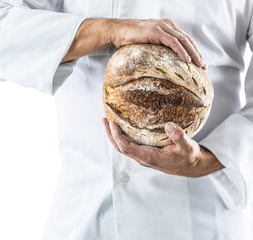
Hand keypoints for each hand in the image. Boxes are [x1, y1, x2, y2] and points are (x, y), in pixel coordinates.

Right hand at [62, 18, 205, 69]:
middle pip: (187, 40)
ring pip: (184, 41)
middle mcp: (167, 25)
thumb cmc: (127, 39)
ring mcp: (162, 27)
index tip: (199, 63)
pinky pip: (173, 42)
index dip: (194, 50)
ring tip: (199, 65)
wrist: (115, 31)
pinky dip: (182, 51)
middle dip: (197, 53)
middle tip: (204, 66)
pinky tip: (187, 60)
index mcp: (166, 27)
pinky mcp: (156, 31)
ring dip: (193, 54)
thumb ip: (156, 48)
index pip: (184, 39)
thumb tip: (160, 63)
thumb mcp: (146, 44)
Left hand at [102, 118, 223, 176]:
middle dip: (110, 134)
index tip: (113, 124)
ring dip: (114, 136)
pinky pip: (129, 146)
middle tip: (104, 120)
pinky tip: (122, 127)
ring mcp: (143, 157)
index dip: (117, 136)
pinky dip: (122, 137)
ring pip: (123, 147)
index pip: (126, 148)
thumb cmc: (189, 157)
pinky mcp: (145, 154)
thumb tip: (169, 125)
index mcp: (149, 157)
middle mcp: (143, 158)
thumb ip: (179, 136)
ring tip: (108, 122)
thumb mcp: (187, 146)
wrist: (193, 166)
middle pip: (120, 147)